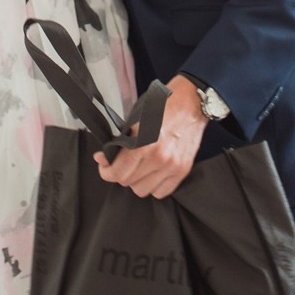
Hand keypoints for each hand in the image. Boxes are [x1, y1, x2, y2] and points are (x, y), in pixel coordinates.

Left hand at [96, 76, 206, 198]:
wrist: (191, 102)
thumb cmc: (163, 106)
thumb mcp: (135, 119)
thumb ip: (120, 142)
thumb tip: (103, 159)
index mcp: (144, 143)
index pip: (117, 173)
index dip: (106, 172)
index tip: (106, 167)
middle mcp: (159, 158)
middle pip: (128, 183)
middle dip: (121, 173)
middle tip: (123, 163)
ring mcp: (172, 166)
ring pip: (143, 190)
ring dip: (137, 181)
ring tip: (140, 166)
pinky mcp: (182, 171)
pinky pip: (161, 192)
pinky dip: (154, 185)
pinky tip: (153, 172)